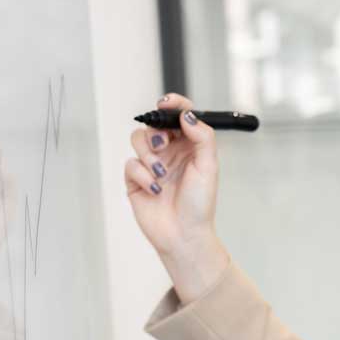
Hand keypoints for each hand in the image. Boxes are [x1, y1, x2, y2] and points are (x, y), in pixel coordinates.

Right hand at [125, 92, 229, 300]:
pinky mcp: (136, 179)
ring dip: (148, 154)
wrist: (184, 235)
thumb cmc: (200, 203)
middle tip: (164, 144)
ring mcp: (151, 164)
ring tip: (161, 174)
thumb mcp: (208, 166)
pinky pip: (130, 164)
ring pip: (138, 140)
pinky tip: (155, 189)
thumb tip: (187, 115)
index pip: (179, 116)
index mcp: (189, 146)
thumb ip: (202, 136)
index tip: (166, 104)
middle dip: (156, 132)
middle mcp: (170, 152)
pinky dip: (142, 175)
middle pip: (154, 124)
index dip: (172, 105)